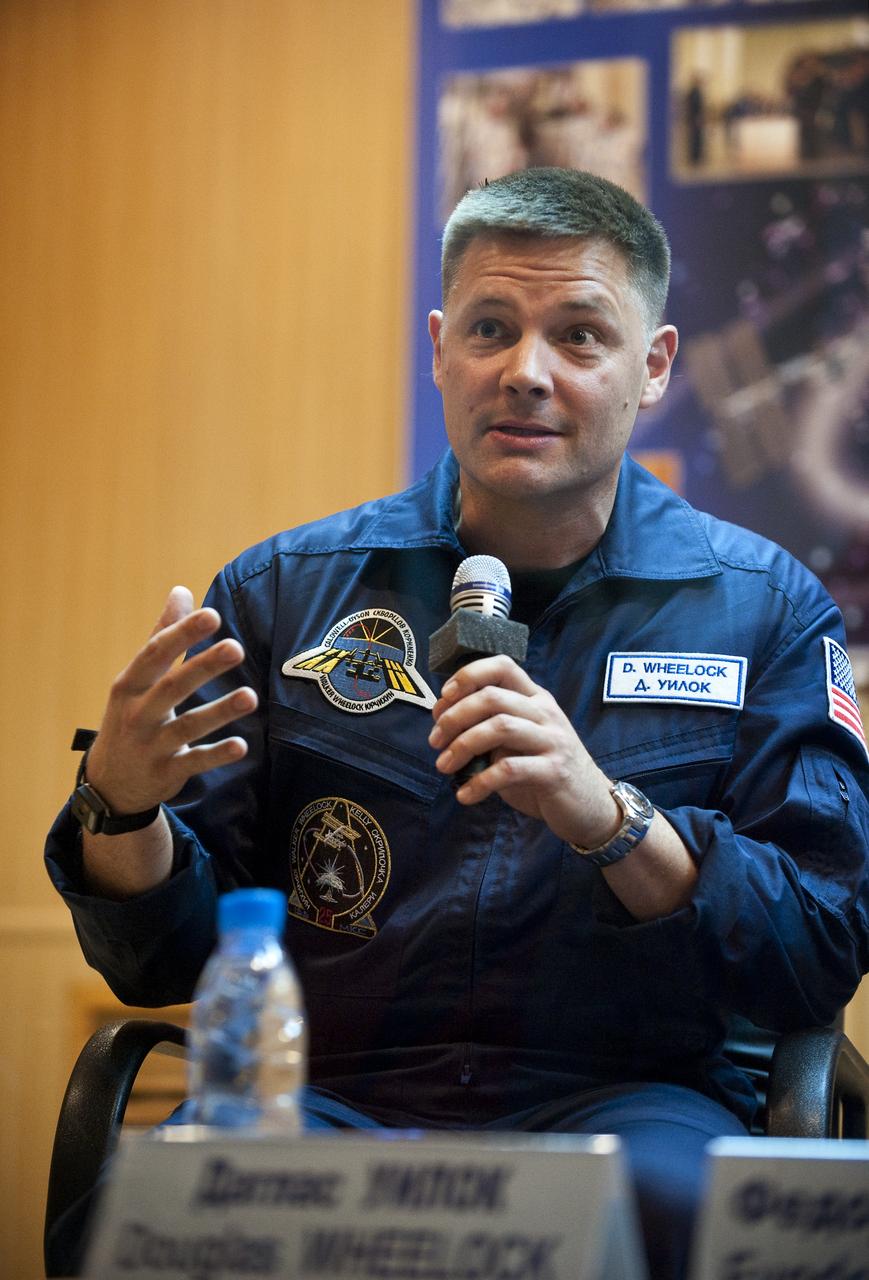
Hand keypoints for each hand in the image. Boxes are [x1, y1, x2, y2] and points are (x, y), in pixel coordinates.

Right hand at [84, 586, 257, 814]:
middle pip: (172, 686)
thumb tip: (182, 590)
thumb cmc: (132, 715)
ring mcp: (151, 745)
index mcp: (131, 684)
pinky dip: (216, 754)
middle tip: (236, 648)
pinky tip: (241, 746)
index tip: (212, 615)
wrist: (110, 782)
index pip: (155, 653)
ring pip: (188, 727)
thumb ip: (162, 635)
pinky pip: (194, 762)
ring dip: (219, 712)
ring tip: (251, 697)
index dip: (183, 633)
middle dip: (203, 667)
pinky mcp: (167, 772)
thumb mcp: (137, 678)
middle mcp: (138, 713)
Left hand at [428, 655, 618, 847]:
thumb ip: (492, 728)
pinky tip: (465, 795)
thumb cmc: (546, 771)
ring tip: (443, 766)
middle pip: (492, 697)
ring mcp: (552, 740)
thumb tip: (444, 723)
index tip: (443, 699)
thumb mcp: (520, 742)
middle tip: (435, 741)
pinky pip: (508, 770)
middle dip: (454, 717)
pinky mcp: (554, 772)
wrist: (591, 806)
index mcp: (535, 699)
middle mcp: (545, 713)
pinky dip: (479, 783)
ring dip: (462, 746)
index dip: (468, 676)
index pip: (502, 666)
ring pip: (499, 727)